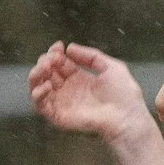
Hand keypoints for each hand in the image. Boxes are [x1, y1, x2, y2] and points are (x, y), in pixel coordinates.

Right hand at [27, 43, 149, 144]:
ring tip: (45, 67)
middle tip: (52, 58)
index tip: (59, 46)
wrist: (127, 118)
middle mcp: (68, 91)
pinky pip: (39, 106)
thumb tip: (70, 48)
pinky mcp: (58, 116)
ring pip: (37, 87)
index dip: (55, 53)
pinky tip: (46, 85)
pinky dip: (37, 94)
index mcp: (80, 80)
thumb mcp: (112, 67)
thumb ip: (91, 56)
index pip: (59, 64)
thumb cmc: (125, 96)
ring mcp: (62, 104)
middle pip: (46, 73)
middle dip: (45, 61)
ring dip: (36, 74)